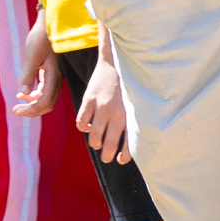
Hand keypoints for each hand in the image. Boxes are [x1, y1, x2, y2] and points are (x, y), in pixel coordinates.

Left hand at [12, 26, 56, 118]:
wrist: (49, 24)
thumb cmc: (40, 38)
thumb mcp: (31, 57)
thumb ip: (27, 76)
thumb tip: (22, 95)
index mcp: (54, 75)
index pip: (45, 101)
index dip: (31, 110)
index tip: (15, 110)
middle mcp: (57, 79)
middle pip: (48, 103)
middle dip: (32, 111)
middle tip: (15, 111)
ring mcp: (56, 77)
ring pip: (47, 98)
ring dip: (33, 104)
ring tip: (18, 105)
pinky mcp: (51, 73)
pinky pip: (46, 90)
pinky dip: (36, 96)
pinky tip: (25, 94)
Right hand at [77, 48, 133, 164]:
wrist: (118, 60)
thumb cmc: (132, 83)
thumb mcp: (138, 100)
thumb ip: (135, 117)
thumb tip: (137, 138)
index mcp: (132, 114)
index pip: (129, 142)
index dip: (125, 155)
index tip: (121, 160)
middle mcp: (117, 112)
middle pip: (110, 143)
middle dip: (107, 155)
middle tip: (107, 157)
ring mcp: (101, 106)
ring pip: (94, 136)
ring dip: (95, 143)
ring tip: (97, 144)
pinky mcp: (89, 99)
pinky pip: (81, 121)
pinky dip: (83, 128)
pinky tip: (86, 127)